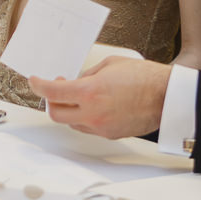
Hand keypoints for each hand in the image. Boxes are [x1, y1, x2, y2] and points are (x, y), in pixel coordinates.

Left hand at [28, 58, 169, 142]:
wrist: (165, 97)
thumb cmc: (144, 77)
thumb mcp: (109, 65)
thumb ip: (88, 75)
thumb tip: (76, 81)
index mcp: (90, 92)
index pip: (52, 93)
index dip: (38, 86)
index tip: (35, 81)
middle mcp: (93, 113)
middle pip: (56, 114)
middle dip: (51, 101)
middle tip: (55, 89)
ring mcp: (101, 127)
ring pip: (72, 123)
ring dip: (69, 110)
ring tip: (78, 96)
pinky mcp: (111, 134)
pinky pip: (89, 128)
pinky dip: (85, 117)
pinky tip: (93, 106)